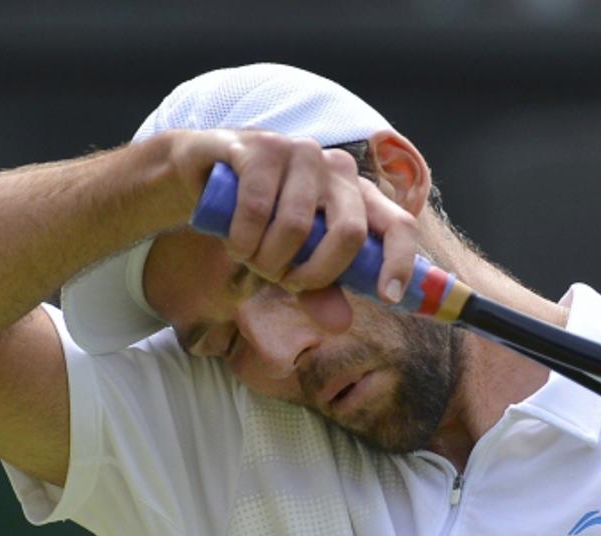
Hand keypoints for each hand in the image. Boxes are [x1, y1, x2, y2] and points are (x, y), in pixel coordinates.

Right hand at [166, 129, 419, 329]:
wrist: (199, 178)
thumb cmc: (259, 222)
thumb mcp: (292, 262)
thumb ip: (319, 290)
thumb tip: (340, 324)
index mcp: (357, 195)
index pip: (400, 224)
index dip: (400, 261)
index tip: (389, 297)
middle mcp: (337, 168)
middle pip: (348, 232)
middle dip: (312, 273)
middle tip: (283, 280)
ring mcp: (301, 151)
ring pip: (296, 226)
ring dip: (267, 259)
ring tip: (250, 256)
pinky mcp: (261, 146)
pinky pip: (257, 208)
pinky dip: (242, 238)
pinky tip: (233, 239)